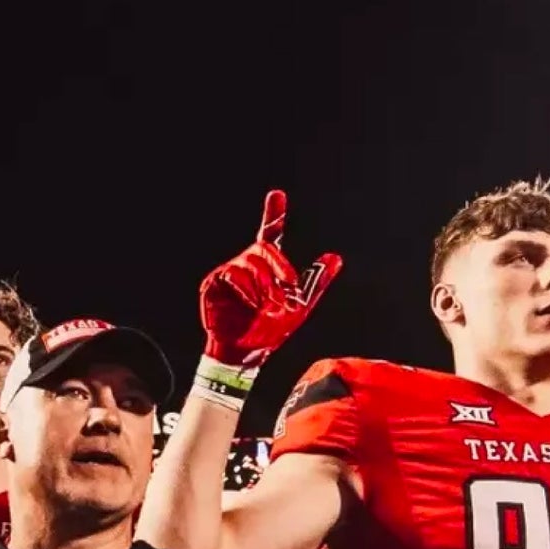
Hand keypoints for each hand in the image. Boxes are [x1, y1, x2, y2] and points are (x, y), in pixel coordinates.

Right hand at [199, 190, 341, 369]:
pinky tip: (254, 304)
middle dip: (278, 270)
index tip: (277, 195)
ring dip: (263, 285)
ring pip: (248, 265)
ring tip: (269, 306)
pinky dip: (245, 290)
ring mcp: (228, 273)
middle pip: (263, 251)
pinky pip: (230, 276)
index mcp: (266, 265)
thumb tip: (335, 257)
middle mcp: (246, 263)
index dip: (273, 214)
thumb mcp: (301, 305)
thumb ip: (316, 281)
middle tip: (286, 293)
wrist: (246, 352)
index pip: (270, 234)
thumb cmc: (270, 330)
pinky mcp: (213, 284)